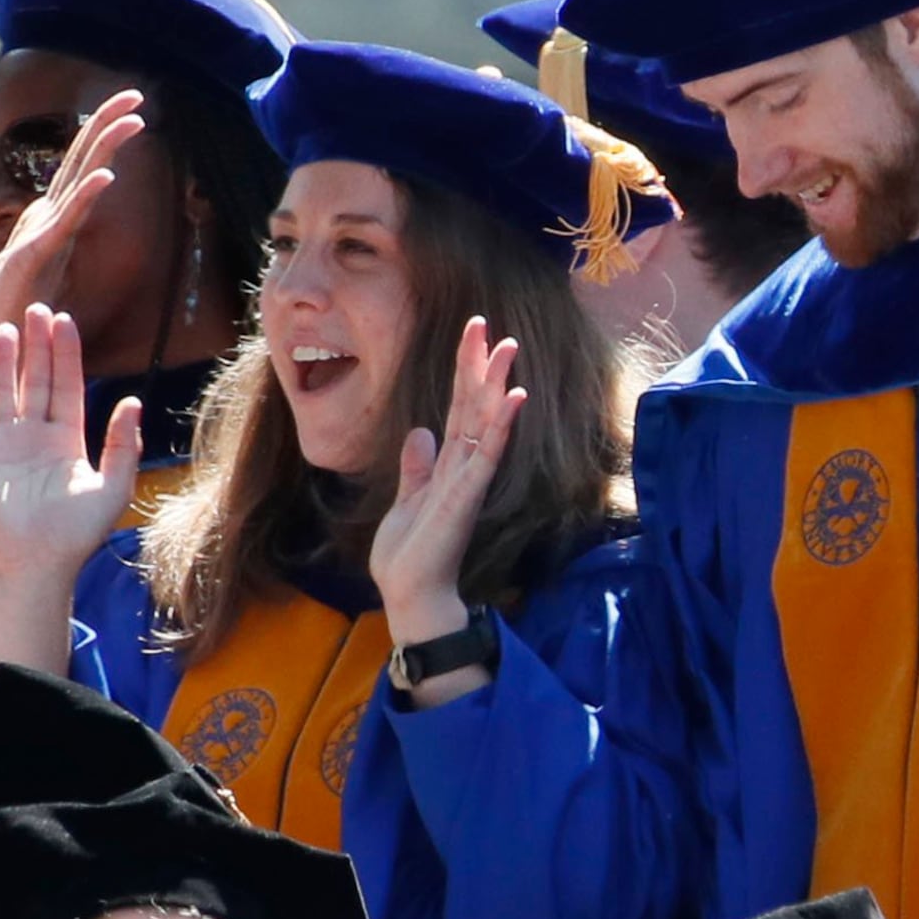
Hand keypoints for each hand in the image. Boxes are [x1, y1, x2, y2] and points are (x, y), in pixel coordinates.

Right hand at [0, 92, 145, 371]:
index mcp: (56, 220)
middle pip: (80, 161)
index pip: (84, 169)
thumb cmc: (19, 311)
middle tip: (135, 92)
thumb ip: (60, 248)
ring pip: (75, 181)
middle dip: (107, 124)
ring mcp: (40, 234)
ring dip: (104, 147)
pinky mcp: (33, 258)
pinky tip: (107, 176)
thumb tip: (70, 225)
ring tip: (134, 118)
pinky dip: (85, 198)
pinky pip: (65, 224)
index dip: (106, 137)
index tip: (135, 110)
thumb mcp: (51, 272)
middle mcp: (48, 219)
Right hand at [0, 305, 141, 680]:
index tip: (66, 321)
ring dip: (5, 360)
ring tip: (7, 325)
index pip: (67, 386)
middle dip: (36, 345)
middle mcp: (33, 435)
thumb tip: (132, 403)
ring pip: (4, 391)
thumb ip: (124, 445)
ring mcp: (2, 444)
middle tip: (37, 307)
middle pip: (35, 380)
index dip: (66, 354)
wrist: (33, 564)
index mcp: (66, 439)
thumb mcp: (112, 487)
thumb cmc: (74, 534)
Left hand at [368, 316, 523, 659]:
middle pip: (474, 406)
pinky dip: (500, 425)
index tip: (472, 335)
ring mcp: (468, 480)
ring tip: (508, 347)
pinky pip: (487, 454)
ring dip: (496, 383)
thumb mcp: (405, 499)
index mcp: (448, 465)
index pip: (458, 408)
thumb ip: (416, 466)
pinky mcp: (467, 496)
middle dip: (480, 365)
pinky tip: (513, 397)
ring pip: (485, 422)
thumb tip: (419, 432)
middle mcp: (464, 467)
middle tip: (488, 326)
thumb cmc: (409, 554)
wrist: (409, 592)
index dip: (464, 371)